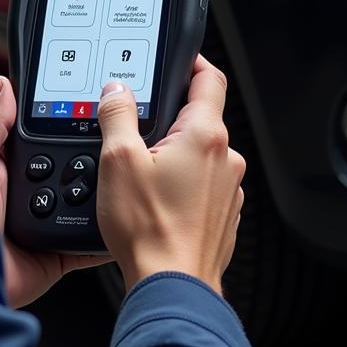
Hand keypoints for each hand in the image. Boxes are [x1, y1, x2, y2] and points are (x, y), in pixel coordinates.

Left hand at [0, 76, 108, 307]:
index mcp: (5, 167)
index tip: (91, 109)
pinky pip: (87, 241)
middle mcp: (26, 193)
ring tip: (123, 176)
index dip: (61, 125)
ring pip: (82, 200)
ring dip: (100, 192)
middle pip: (67, 167)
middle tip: (115, 142)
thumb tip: (2, 85)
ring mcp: (43, 222)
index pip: (40, 139)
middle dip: (88, 159)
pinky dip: (105, 233)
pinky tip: (124, 216)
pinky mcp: (56, 251)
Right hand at [96, 55, 244, 294]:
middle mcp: (226, 159)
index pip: (209, 79)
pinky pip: (203, 185)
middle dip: (170, 117)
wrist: (172, 287)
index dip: (192, 63)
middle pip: (201, 118)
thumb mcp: (117, 161)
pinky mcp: (223, 215)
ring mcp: (228, 190)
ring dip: (175, 154)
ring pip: (201, 154)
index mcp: (204, 136)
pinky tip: (155, 200)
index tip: (176, 60)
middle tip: (137, 125)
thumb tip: (117, 91)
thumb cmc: (149, 230)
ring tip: (141, 171)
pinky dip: (182, 183)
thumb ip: (117, 116)